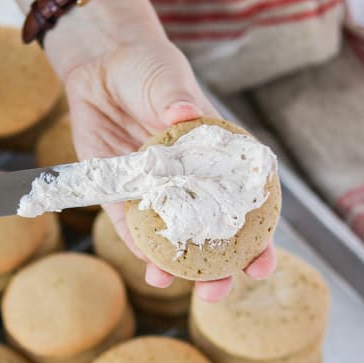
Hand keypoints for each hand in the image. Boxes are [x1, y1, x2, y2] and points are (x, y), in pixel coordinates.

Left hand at [41, 0, 275, 301]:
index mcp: (217, 161)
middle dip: (217, 269)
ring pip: (170, 239)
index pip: (244, 205)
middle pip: (210, 234)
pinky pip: (130, 228)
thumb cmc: (147, 70)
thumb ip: (176, 98)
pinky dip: (137, 247)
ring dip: (171, 267)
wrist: (101, 69)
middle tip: (217, 293)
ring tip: (167, 282)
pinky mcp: (121, 198)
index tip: (261, 266)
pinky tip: (143, 263)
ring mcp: (156, 194)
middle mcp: (190, 184)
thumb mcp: (166, 79)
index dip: (257, 239)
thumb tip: (186, 112)